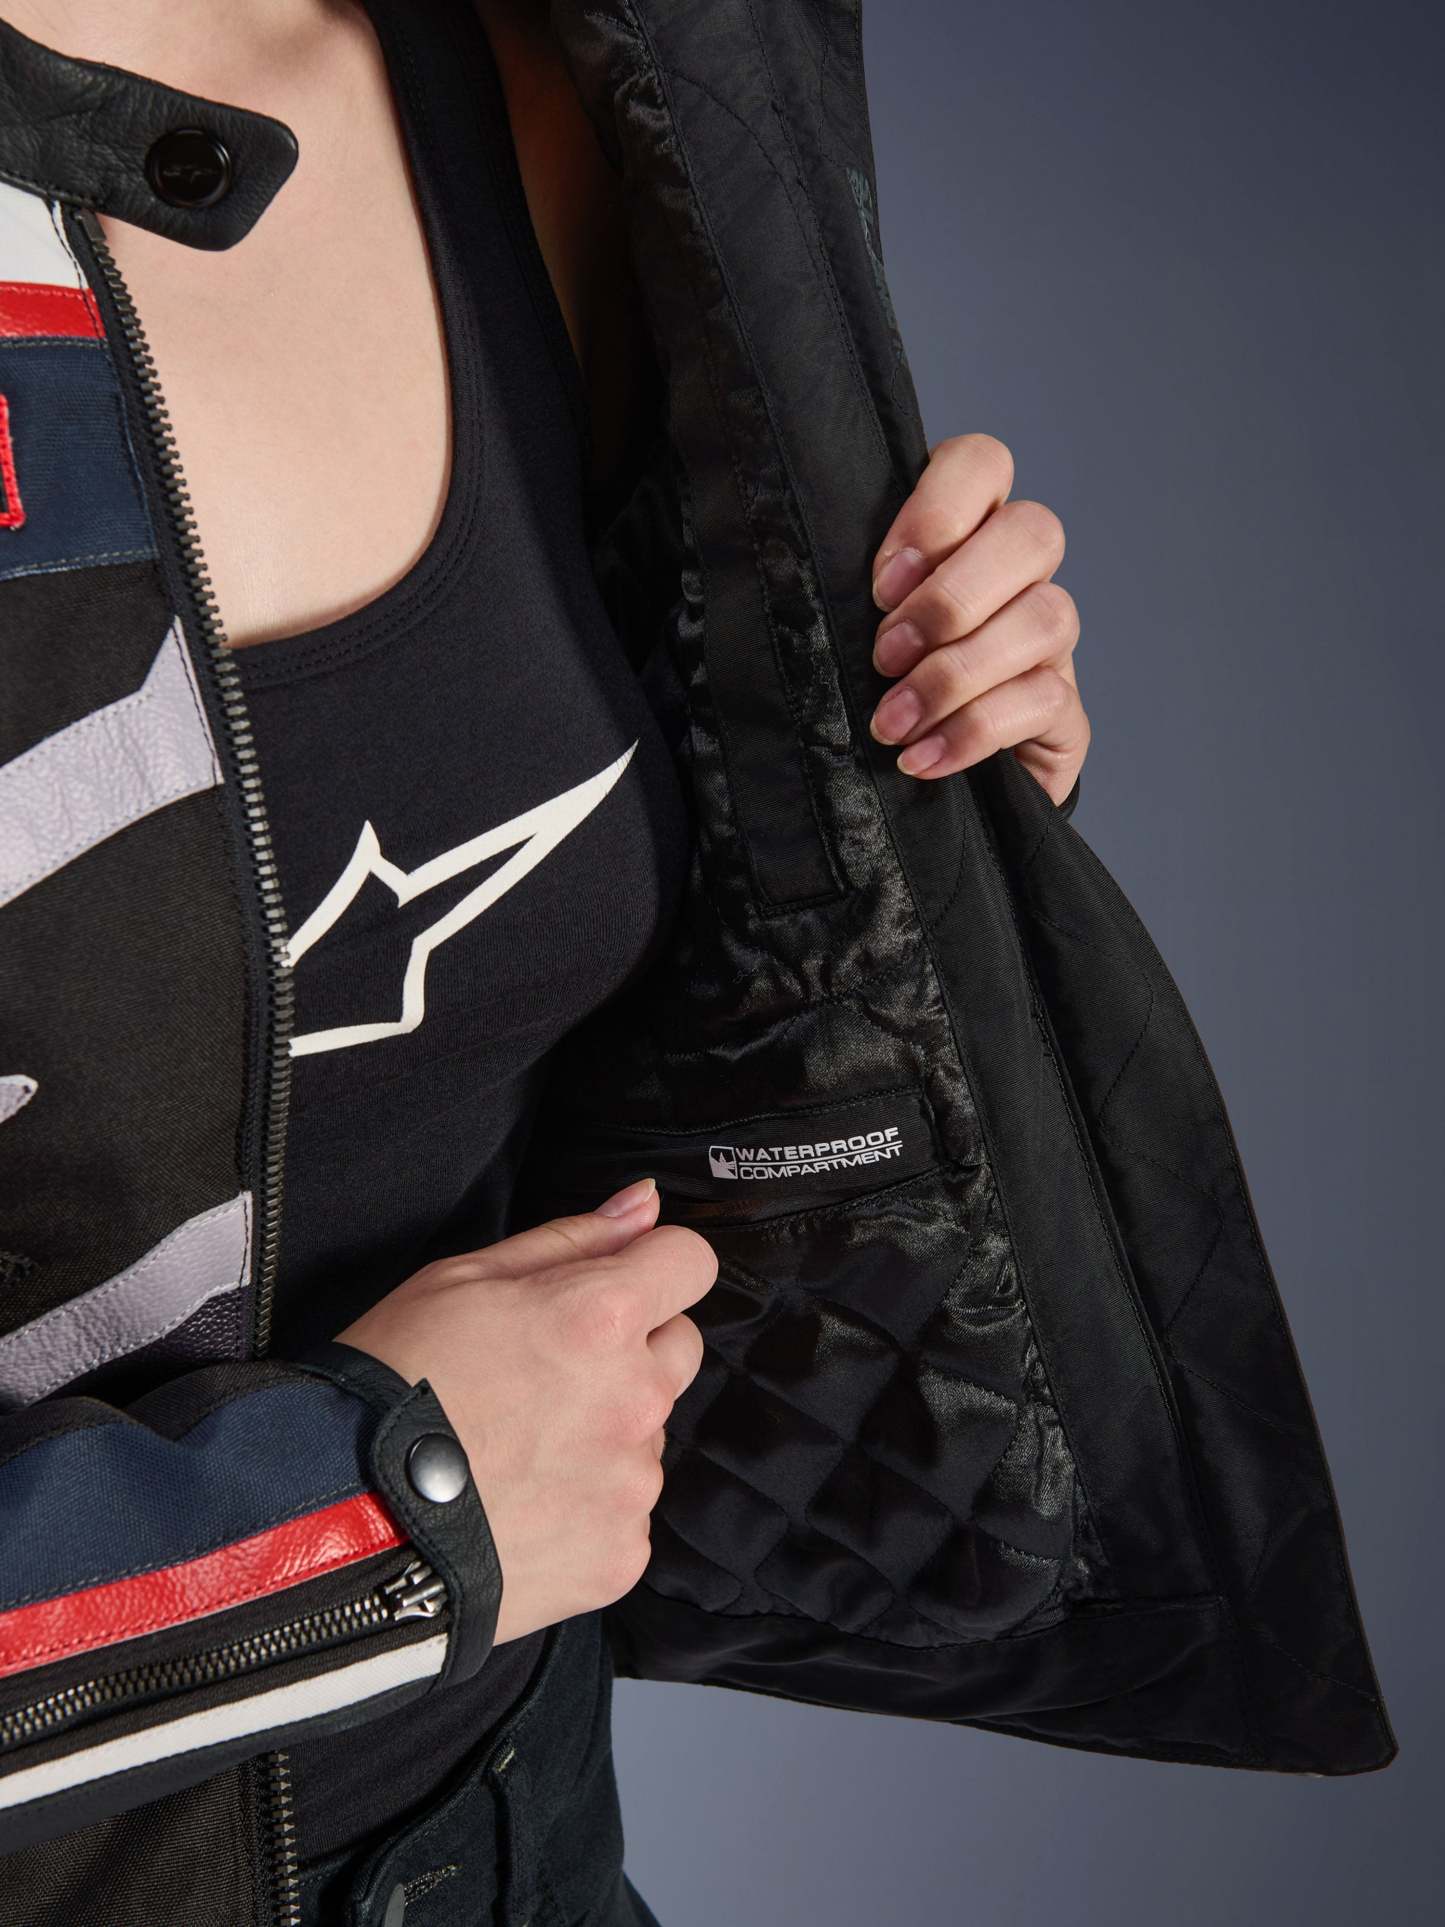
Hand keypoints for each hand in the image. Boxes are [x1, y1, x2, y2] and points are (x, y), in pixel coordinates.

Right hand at [336, 1178, 712, 1645]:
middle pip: (678, 1350)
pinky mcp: (622, 1556)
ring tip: (518, 1451)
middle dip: (631, 1351)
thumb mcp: (461, 1280)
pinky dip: (586, 1507)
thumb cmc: (393, 1388)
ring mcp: (632, 1485)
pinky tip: (522, 1506)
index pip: (690, 1263)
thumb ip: (572, 1238)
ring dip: (606, 1433)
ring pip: (648, 1435)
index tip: (617, 1284)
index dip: (654, 1267)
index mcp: (602, 1317)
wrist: (345, 1526)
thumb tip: (645, 1204)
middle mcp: (635, 1399)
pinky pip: (625, 1512)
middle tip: (546, 1376)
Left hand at [866, 433, 1089, 803]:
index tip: (880, 584)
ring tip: (892, 720)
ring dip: (958, 671)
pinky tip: (920, 757)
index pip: (983, 463)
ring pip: (1048, 616)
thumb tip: (780, 565)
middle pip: (1034, 532)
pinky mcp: (1061, 710)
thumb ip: (833, 582)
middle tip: (885, 654)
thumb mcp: (841, 624)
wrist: (899, 787)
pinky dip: (974, 730)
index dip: (938, 511)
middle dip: (952, 596)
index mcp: (966, 529)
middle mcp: (1019, 574)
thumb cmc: (861, 685)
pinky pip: (1044, 700)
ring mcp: (1048, 640)